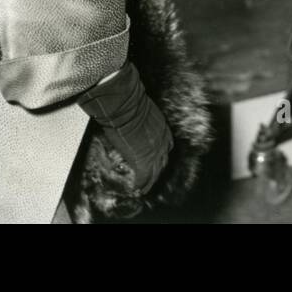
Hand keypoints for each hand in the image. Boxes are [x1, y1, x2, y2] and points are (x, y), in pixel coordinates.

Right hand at [78, 63, 173, 192]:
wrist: (124, 105)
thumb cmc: (128, 102)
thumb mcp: (140, 110)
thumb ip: (140, 117)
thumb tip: (130, 114)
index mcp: (162, 127)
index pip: (167, 144)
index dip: (162, 153)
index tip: (158, 158)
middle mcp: (162, 140)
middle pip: (164, 160)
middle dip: (159, 169)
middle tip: (153, 178)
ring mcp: (154, 151)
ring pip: (155, 171)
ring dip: (151, 180)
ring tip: (145, 188)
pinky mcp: (143, 160)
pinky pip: (144, 177)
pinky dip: (141, 184)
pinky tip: (137, 189)